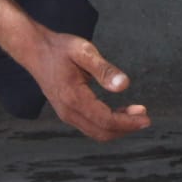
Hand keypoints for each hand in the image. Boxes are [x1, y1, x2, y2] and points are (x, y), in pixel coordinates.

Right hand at [30, 32, 150, 141]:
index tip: (146, 117)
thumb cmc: (60, 48)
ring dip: (118, 127)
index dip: (127, 122)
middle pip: (102, 132)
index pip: (105, 120)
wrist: (35, 50)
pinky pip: (90, 126)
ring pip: (96, 132)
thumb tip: (124, 85)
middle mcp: (68, 112)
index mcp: (73, 98)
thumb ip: (104, 70)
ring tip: (136, 114)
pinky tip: (121, 112)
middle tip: (145, 118)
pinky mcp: (67, 112)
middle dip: (126, 128)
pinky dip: (108, 124)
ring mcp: (66, 114)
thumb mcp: (84, 52)